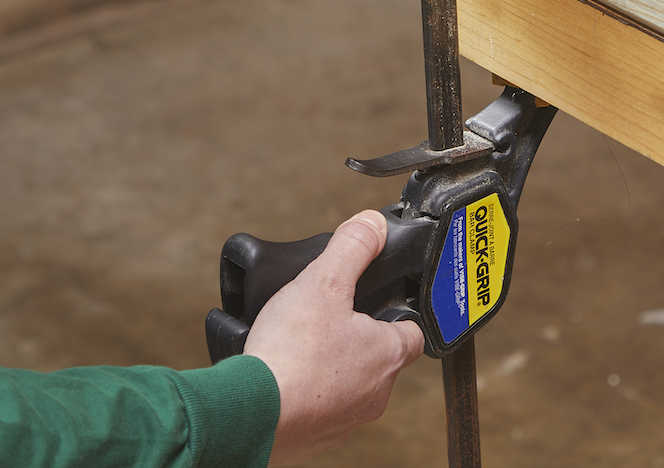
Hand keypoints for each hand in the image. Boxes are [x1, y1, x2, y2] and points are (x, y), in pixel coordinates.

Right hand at [243, 210, 425, 465]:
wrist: (251, 414)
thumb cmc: (291, 354)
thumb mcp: (323, 282)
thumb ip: (351, 248)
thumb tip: (372, 226)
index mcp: (386, 355)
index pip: (412, 332)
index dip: (397, 313)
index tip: (380, 304)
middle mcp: (374, 394)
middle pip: (378, 359)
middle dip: (356, 339)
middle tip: (330, 321)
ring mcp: (345, 421)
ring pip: (349, 388)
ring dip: (330, 369)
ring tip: (302, 348)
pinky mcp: (315, 439)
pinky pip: (318, 412)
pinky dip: (306, 394)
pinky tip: (283, 377)